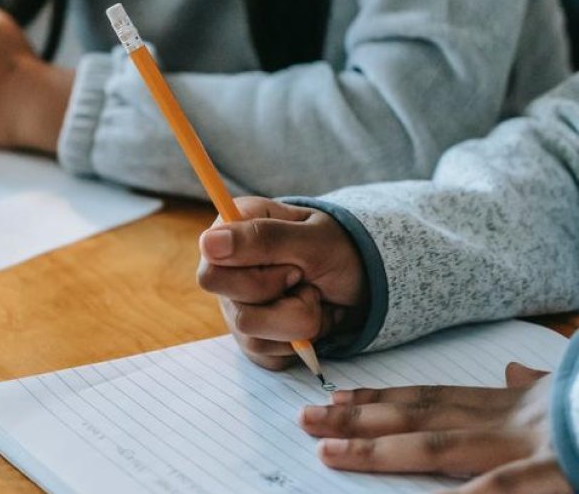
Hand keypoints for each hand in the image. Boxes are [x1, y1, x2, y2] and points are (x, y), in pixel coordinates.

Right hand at [197, 197, 366, 369]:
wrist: (360, 279)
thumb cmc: (336, 249)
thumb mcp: (312, 238)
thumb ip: (262, 238)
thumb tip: (207, 244)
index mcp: (229, 235)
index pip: (211, 275)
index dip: (254, 278)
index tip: (291, 264)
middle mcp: (224, 272)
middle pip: (237, 312)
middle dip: (285, 299)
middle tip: (302, 276)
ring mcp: (236, 308)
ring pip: (254, 337)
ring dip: (299, 320)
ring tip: (310, 295)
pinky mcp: (252, 338)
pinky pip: (267, 355)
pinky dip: (298, 340)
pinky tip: (307, 315)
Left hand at [300, 363, 567, 492]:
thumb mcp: (571, 391)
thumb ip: (534, 386)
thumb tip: (510, 371)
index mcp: (516, 405)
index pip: (433, 397)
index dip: (381, 397)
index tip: (336, 397)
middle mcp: (513, 421)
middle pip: (419, 417)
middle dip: (359, 419)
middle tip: (302, 420)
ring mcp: (535, 448)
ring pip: (440, 447)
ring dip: (380, 450)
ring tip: (328, 452)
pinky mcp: (557, 475)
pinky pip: (498, 490)